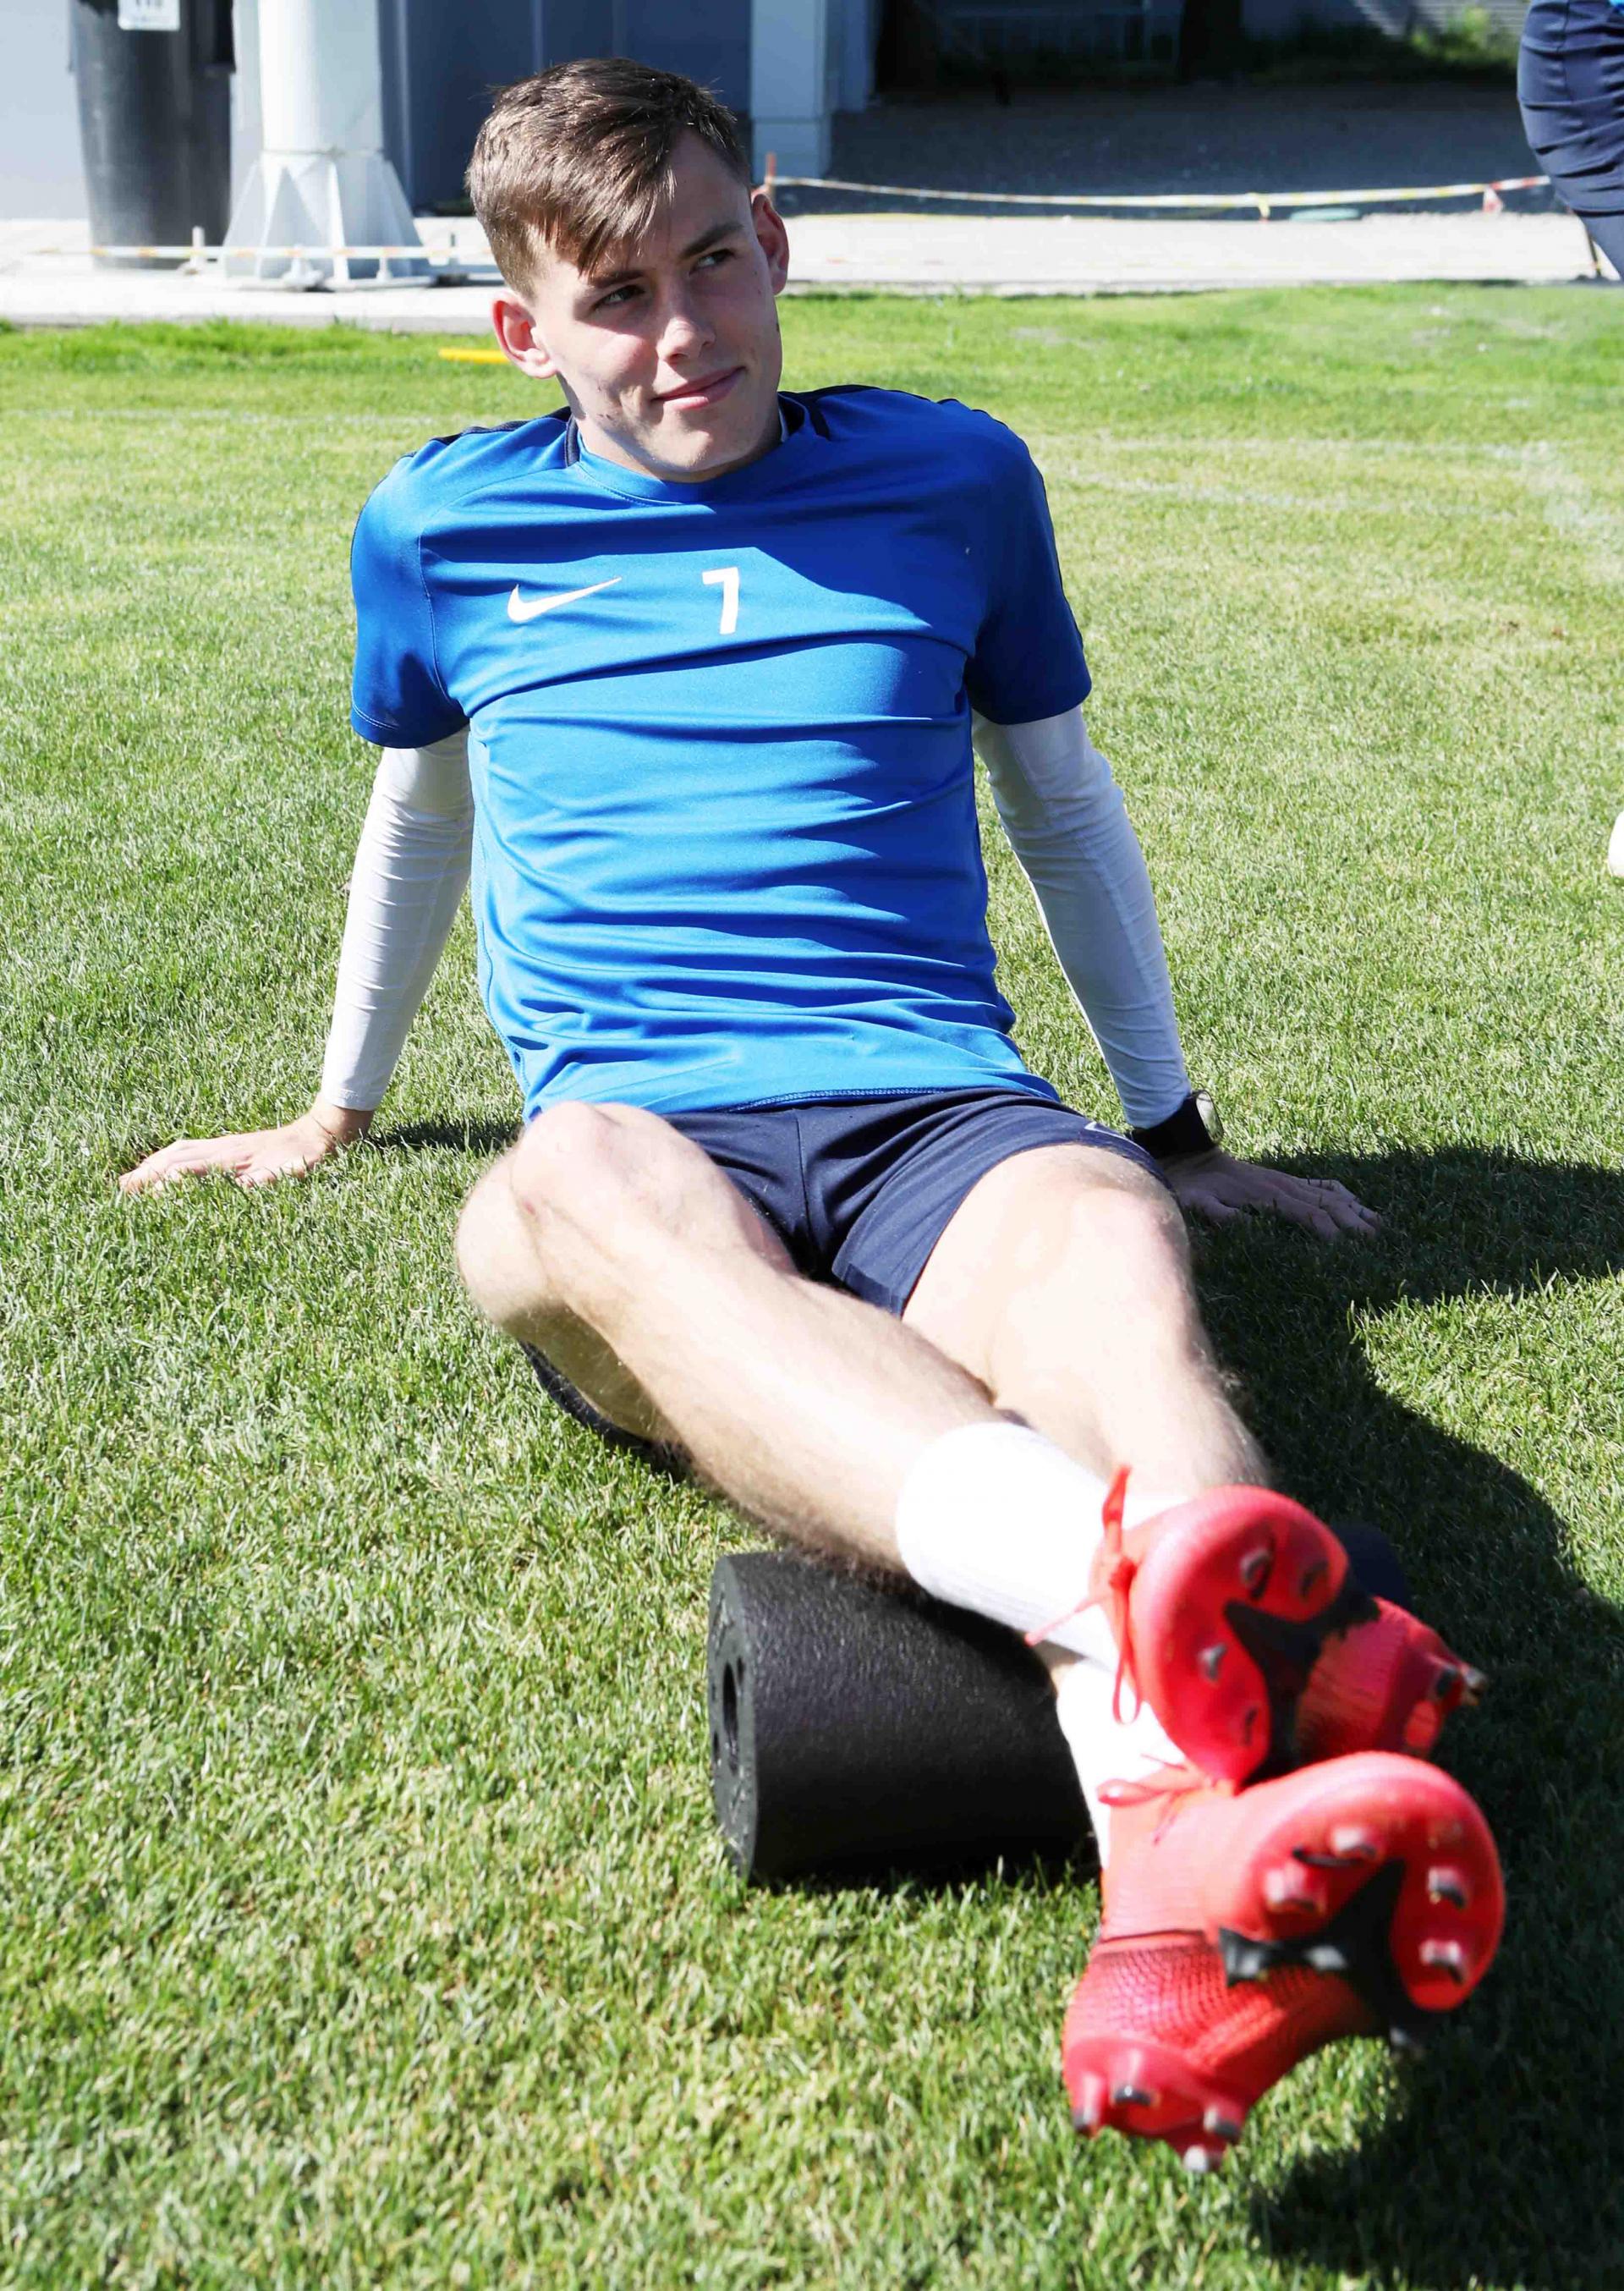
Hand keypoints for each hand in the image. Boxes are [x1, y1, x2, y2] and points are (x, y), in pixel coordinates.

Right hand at [118, 1101, 372, 1194]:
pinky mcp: (232, 1145)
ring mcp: (226, 1145)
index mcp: (233, 1157)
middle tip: (120, 1191)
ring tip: (133, 1180)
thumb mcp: (294, 1173)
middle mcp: (224, 1148)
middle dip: (146, 1174)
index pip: (186, 1170)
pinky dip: (170, 1157)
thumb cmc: (310, 1158)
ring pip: (180, 1151)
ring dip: (154, 1164)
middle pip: (174, 1158)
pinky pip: (191, 1149)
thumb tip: (245, 1188)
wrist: (325, 1132)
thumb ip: (268, 1180)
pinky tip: (167, 1165)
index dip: (161, 1183)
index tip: (135, 1196)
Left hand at [1160, 1148, 1378, 1239]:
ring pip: (1329, 1194)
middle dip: (1353, 1222)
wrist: (1189, 1156)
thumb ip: (1215, 1213)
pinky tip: (1354, 1200)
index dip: (1328, 1230)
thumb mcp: (1196, 1201)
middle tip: (1378, 1241)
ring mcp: (1285, 1180)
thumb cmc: (1192, 1186)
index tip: (1347, 1249)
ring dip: (1354, 1208)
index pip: (1308, 1213)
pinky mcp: (1283, 1178)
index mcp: (1267, 1195)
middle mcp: (1283, 1185)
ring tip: (1379, 1224)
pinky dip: (1340, 1191)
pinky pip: (1319, 1183)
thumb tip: (1239, 1223)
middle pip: (1327, 1204)